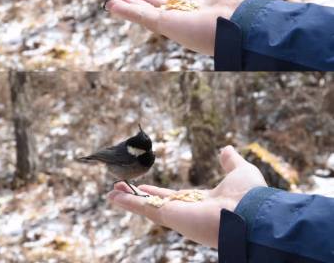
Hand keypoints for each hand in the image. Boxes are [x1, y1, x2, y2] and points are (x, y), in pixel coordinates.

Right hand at [106, 0, 262, 54]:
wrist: (247, 20)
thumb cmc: (246, 4)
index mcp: (197, 10)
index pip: (170, 5)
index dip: (154, 0)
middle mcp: (183, 20)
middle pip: (152, 12)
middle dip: (134, 6)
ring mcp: (173, 24)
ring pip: (143, 15)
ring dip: (126, 9)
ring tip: (109, 2)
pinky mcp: (166, 26)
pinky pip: (142, 18)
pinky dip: (126, 12)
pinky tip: (112, 6)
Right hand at [106, 145, 267, 247]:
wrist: (252, 213)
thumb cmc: (250, 196)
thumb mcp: (240, 171)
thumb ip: (230, 162)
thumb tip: (225, 149)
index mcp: (202, 202)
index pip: (174, 197)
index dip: (157, 192)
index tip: (144, 187)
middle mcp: (187, 211)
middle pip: (155, 203)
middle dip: (137, 197)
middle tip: (120, 189)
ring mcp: (177, 215)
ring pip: (145, 206)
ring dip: (128, 199)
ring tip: (111, 192)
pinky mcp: (170, 216)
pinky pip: (144, 208)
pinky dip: (127, 202)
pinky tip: (112, 197)